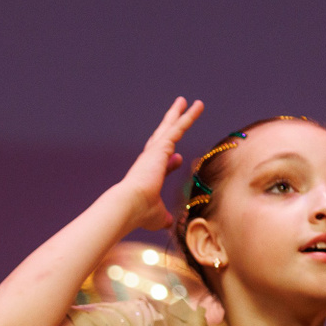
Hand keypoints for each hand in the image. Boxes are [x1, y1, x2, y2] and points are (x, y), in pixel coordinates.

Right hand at [115, 97, 205, 231]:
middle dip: (170, 125)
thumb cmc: (140, 214)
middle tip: (177, 112)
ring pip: (171, 128)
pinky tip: (196, 106)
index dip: (170, 161)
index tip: (177, 159)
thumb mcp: (157, 217)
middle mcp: (149, 160)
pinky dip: (188, 116)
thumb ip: (164, 217)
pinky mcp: (161, 148)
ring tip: (188, 101)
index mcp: (148, 174)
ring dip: (180, 114)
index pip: (161, 164)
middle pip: (163, 137)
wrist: (129, 205)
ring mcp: (154, 152)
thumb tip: (168, 223)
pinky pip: (178, 128)